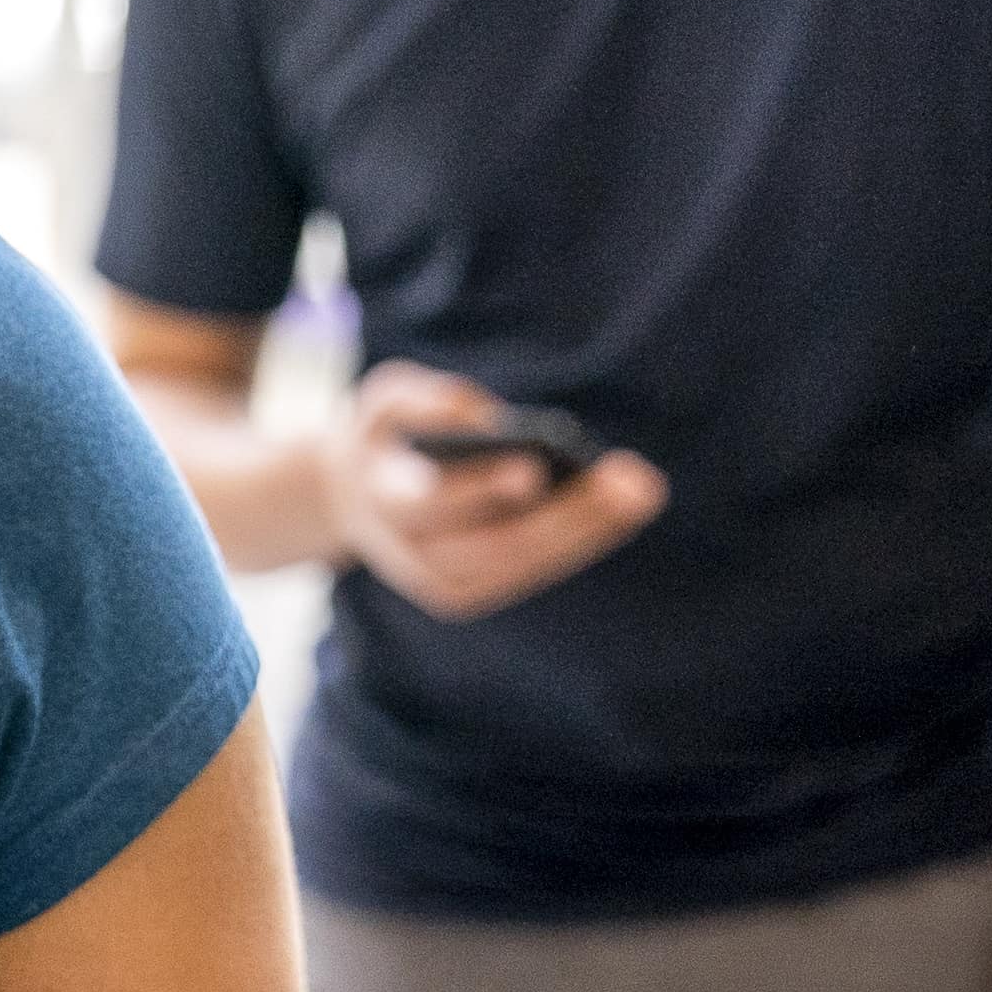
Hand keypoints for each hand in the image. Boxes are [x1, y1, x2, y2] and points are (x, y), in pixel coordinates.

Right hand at [321, 362, 666, 622]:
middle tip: (629, 481)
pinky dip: (577, 540)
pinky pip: (529, 568)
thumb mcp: (385, 399)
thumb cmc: (386, 435)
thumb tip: (484, 416)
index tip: (530, 469)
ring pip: (520, 563)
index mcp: (382, 501)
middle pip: (494, 545)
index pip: (432, 503)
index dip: (479, 490)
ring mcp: (441, 582)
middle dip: (566, 515)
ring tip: (640, 491)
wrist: (352, 496)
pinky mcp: (467, 592)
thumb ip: (424, 400)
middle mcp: (411, 556)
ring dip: (586, 531)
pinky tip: (621, 507)